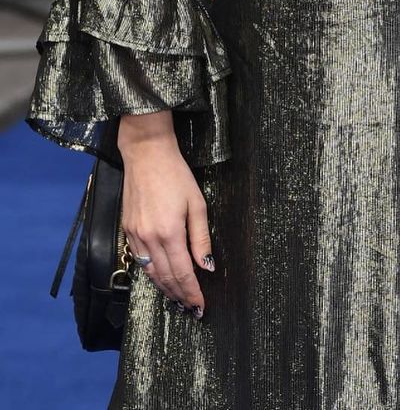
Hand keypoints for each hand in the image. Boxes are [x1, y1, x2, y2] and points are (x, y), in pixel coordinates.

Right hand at [117, 112, 213, 316]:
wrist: (146, 155)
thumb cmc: (176, 175)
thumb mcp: (197, 203)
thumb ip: (201, 237)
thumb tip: (207, 266)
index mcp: (169, 232)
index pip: (182, 272)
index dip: (192, 291)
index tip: (200, 306)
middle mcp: (149, 239)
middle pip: (165, 277)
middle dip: (180, 295)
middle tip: (192, 309)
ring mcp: (134, 236)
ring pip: (150, 272)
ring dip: (165, 289)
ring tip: (178, 300)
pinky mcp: (127, 231)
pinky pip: (139, 261)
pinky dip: (151, 274)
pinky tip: (160, 278)